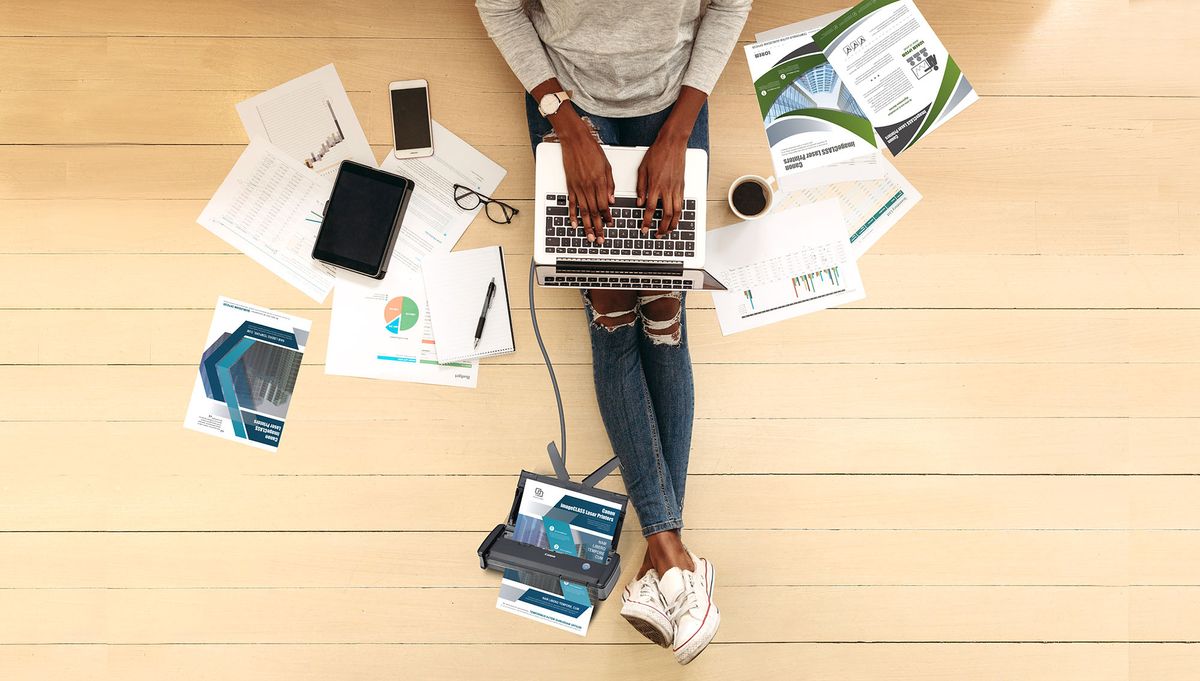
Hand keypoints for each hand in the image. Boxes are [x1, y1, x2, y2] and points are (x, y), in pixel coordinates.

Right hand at [556, 110, 613, 243]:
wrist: (575, 140)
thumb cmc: (592, 150)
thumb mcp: (607, 166)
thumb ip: (610, 184)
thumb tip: (612, 200)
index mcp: (600, 182)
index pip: (605, 205)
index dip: (607, 217)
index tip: (609, 224)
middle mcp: (588, 187)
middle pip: (594, 212)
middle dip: (598, 228)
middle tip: (600, 239)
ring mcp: (578, 187)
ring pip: (583, 211)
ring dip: (587, 226)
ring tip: (589, 237)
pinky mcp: (570, 185)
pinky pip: (571, 204)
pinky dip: (572, 215)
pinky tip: (575, 224)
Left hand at [637, 133, 687, 237]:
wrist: (672, 144)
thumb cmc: (657, 153)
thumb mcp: (642, 169)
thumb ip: (640, 187)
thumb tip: (639, 202)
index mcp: (655, 185)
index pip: (649, 209)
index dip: (646, 221)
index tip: (644, 229)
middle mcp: (667, 188)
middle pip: (665, 214)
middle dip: (662, 227)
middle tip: (658, 234)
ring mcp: (676, 188)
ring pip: (677, 211)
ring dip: (673, 224)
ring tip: (668, 230)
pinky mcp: (682, 186)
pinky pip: (682, 204)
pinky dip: (679, 214)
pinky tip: (676, 218)